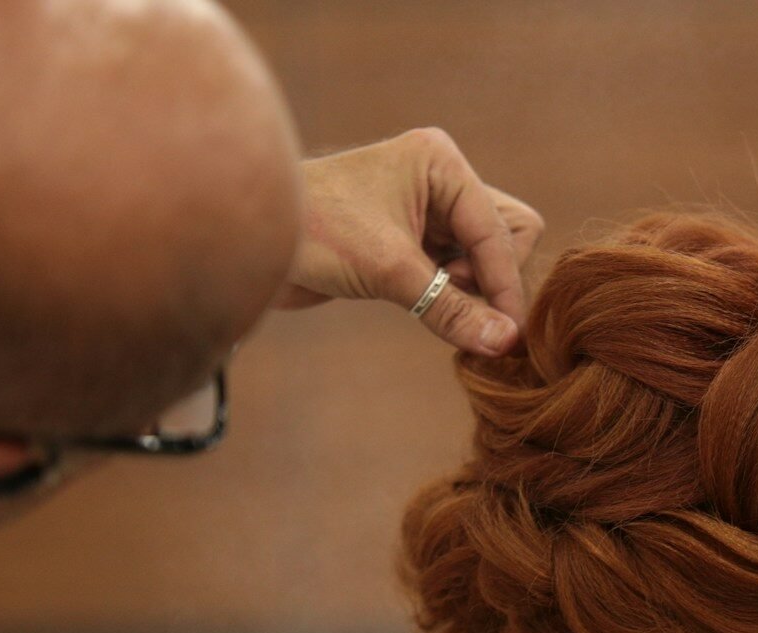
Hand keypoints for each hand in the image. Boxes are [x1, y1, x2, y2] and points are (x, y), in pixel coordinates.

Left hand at [276, 127, 544, 355]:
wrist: (249, 242)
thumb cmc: (314, 235)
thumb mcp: (390, 272)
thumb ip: (451, 308)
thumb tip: (504, 343)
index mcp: (441, 163)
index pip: (503, 230)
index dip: (505, 285)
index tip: (508, 337)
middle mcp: (441, 179)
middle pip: (507, 236)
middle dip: (491, 278)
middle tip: (455, 303)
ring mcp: (428, 209)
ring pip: (484, 256)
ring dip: (471, 289)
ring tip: (432, 303)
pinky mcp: (413, 240)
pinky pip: (458, 271)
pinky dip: (453, 296)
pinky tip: (428, 310)